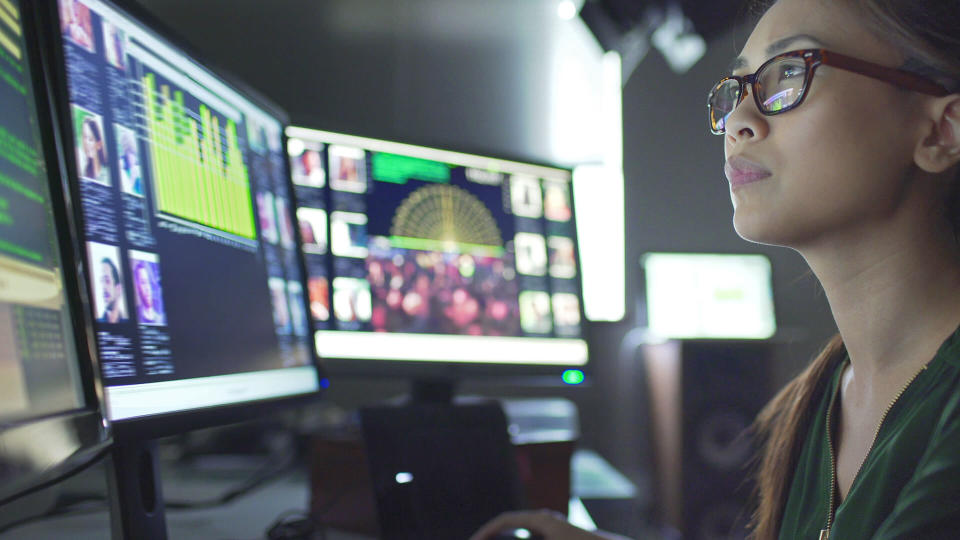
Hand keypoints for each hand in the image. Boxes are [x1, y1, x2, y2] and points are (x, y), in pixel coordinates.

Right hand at [469, 510, 616, 539]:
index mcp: (540, 519)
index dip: (486, 531)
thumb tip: (501, 528)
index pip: (504, 520)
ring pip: (522, 532)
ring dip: (508, 538)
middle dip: (493, 536)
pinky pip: (532, 537)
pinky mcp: (557, 535)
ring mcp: (552, 527)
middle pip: (511, 525)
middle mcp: (545, 519)